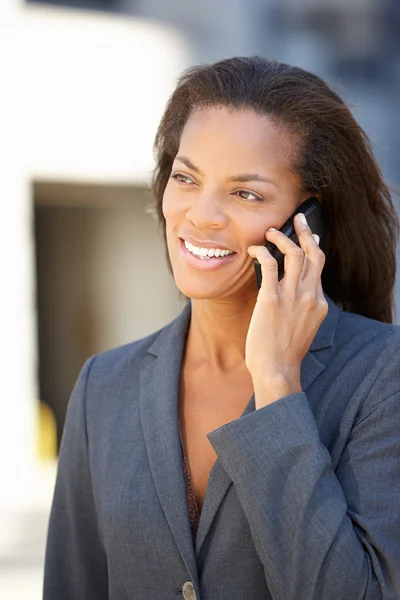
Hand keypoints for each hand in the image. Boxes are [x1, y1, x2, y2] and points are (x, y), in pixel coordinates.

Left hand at [246, 212, 327, 408]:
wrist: (277, 370)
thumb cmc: (284, 353)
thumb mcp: (302, 328)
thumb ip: (301, 308)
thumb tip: (289, 294)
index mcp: (319, 303)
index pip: (318, 268)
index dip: (313, 249)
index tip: (308, 238)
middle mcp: (310, 296)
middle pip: (314, 254)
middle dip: (306, 232)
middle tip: (298, 219)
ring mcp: (292, 297)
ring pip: (295, 254)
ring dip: (282, 238)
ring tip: (271, 231)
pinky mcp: (271, 300)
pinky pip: (268, 265)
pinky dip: (261, 252)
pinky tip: (253, 251)